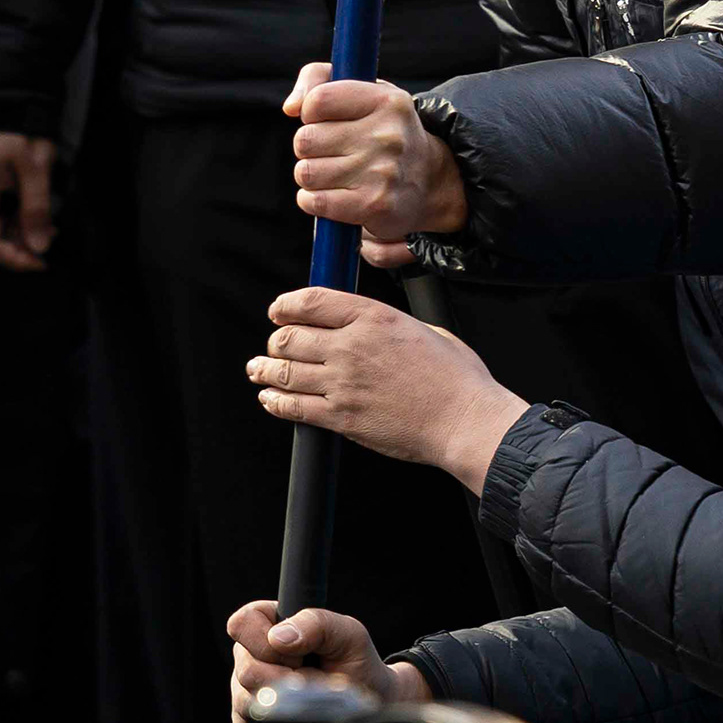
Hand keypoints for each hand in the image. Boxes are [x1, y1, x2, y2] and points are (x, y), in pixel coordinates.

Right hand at [226, 600, 430, 722]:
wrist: (368, 700)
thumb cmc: (355, 660)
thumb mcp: (347, 633)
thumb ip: (315, 623)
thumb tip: (277, 638)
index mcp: (270, 623)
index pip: (243, 623)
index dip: (266, 640)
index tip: (299, 654)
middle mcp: (253, 653)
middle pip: (245, 668)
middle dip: (282, 676)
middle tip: (310, 677)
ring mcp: (249, 686)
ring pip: (244, 699)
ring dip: (281, 701)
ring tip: (306, 696)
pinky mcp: (253, 717)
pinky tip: (289, 720)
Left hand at [247, 288, 527, 492]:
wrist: (464, 420)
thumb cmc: (457, 379)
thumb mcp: (427, 331)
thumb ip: (393, 326)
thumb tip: (377, 329)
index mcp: (374, 318)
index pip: (311, 302)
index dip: (286, 305)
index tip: (279, 311)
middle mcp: (352, 346)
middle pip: (291, 337)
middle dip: (276, 342)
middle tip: (274, 347)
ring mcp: (343, 383)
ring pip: (285, 372)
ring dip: (266, 370)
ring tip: (259, 370)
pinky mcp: (341, 417)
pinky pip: (294, 407)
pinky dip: (276, 401)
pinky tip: (271, 399)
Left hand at [286, 62, 467, 267]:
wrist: (429, 183)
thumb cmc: (383, 132)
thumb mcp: (363, 92)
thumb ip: (318, 79)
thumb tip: (291, 108)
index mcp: (388, 101)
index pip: (318, 100)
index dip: (311, 113)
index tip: (327, 120)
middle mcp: (389, 136)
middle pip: (305, 140)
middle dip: (311, 148)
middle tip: (335, 152)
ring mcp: (382, 173)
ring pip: (306, 172)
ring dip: (312, 176)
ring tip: (337, 174)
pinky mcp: (373, 205)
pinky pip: (314, 201)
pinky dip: (312, 200)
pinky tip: (332, 195)